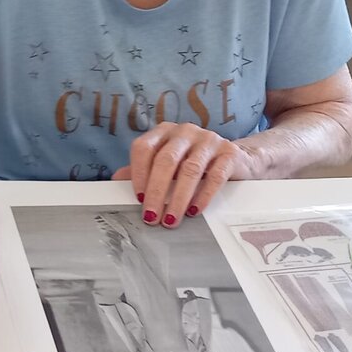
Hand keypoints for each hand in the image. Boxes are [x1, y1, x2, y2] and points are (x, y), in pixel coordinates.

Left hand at [114, 123, 256, 225]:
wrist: (235, 159)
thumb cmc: (194, 162)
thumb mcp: (167, 165)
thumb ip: (144, 170)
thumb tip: (116, 180)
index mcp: (164, 131)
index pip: (144, 148)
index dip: (138, 173)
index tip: (138, 198)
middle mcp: (185, 131)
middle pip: (165, 160)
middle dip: (156, 191)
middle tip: (152, 216)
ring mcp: (208, 140)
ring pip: (190, 169)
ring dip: (178, 198)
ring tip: (171, 219)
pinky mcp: (229, 153)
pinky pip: (215, 176)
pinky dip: (203, 196)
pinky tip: (194, 210)